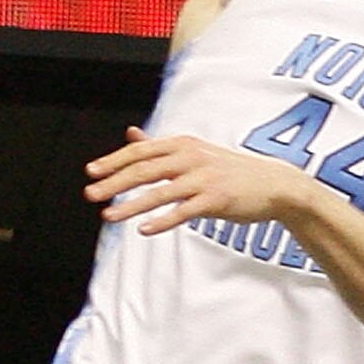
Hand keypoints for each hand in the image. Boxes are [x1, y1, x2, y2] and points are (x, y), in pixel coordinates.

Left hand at [84, 127, 302, 240]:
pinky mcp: (216, 199)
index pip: (141, 151)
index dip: (114, 160)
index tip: (92, 172)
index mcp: (183, 145)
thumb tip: (131, 135)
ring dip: (131, 204)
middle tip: (90, 193)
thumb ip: (161, 147)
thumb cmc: (231, 171)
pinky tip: (144, 229)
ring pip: (160, 191)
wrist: (273, 184)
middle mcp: (190, 157)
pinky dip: (163, 220)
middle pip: (144, 169)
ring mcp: (203, 178)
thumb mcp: (194, 152)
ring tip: (108, 216)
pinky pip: (183, 211)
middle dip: (114, 182)